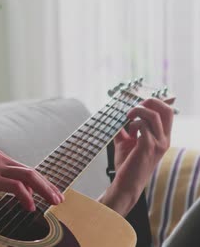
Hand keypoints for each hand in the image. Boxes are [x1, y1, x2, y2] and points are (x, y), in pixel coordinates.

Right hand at [0, 149, 63, 211]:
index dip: (36, 180)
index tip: (45, 190)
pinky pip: (16, 187)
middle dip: (47, 185)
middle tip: (58, 197)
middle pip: (30, 170)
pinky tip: (30, 206)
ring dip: (44, 189)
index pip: (21, 167)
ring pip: (28, 176)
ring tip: (53, 202)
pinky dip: (27, 196)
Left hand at [102, 98, 173, 214]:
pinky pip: (143, 126)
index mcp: (162, 137)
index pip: (168, 112)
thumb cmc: (127, 164)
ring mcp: (158, 143)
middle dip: (150, 102)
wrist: (126, 183)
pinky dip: (133, 124)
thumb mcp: (126, 142)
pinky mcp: (148, 147)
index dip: (156, 102)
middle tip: (134, 107)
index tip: (139, 101)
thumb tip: (115, 116)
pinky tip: (128, 132)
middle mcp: (164, 139)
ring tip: (127, 117)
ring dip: (137, 111)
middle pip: (166, 110)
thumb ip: (124, 129)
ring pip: (153, 116)